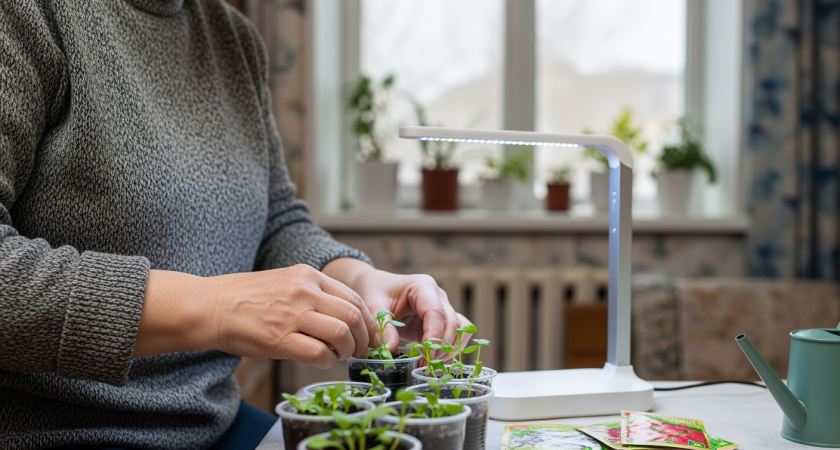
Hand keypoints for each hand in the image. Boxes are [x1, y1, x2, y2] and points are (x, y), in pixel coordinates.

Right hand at [135, 265, 379, 367]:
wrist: (209, 306)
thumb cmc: (245, 298)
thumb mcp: (284, 281)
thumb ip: (312, 293)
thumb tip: (343, 316)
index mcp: (307, 275)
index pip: (353, 297)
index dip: (368, 321)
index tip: (369, 335)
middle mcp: (304, 290)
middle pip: (353, 315)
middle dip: (363, 338)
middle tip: (360, 351)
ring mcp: (292, 314)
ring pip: (342, 333)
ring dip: (347, 350)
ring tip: (339, 356)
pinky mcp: (279, 338)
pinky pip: (319, 353)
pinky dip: (327, 361)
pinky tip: (321, 361)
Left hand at [323, 258, 472, 359]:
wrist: (376, 286)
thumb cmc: (375, 291)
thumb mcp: (374, 305)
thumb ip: (383, 327)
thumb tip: (391, 350)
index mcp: (423, 286)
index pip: (436, 313)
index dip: (434, 336)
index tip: (424, 357)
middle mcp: (438, 296)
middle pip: (452, 323)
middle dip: (441, 347)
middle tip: (424, 366)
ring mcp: (443, 308)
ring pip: (459, 330)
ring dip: (448, 350)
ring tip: (428, 364)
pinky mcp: (441, 321)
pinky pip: (456, 335)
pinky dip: (449, 349)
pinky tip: (433, 359)